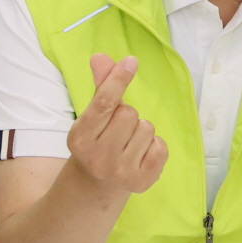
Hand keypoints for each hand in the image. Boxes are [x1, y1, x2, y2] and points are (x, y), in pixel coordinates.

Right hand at [65, 53, 167, 195]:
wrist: (98, 185)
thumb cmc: (97, 141)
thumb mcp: (92, 116)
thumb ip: (100, 86)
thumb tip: (100, 57)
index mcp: (80, 138)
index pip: (103, 103)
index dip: (118, 80)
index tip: (131, 61)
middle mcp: (98, 157)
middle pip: (129, 113)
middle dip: (128, 114)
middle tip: (118, 129)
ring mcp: (120, 172)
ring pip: (147, 128)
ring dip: (141, 130)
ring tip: (128, 143)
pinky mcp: (142, 182)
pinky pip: (161, 147)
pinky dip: (155, 146)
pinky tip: (140, 154)